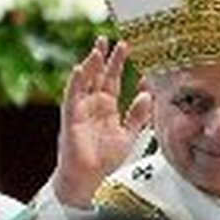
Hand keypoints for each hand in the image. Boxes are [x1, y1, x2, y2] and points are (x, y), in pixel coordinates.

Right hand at [51, 38, 154, 206]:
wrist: (88, 179)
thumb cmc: (104, 159)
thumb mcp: (129, 135)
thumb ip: (138, 115)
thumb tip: (148, 94)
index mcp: (108, 107)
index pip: (114, 80)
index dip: (120, 64)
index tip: (130, 48)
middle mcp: (94, 104)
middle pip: (100, 75)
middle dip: (107, 58)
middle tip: (116, 40)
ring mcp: (81, 109)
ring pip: (86, 81)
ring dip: (91, 65)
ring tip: (99, 48)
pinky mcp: (71, 117)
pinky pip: (72, 96)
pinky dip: (76, 82)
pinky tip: (80, 68)